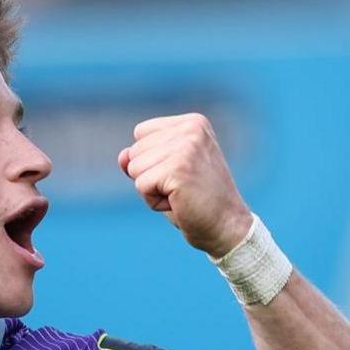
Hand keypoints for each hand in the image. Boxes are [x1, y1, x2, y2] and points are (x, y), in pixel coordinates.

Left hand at [117, 113, 253, 256]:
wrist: (227, 226)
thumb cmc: (196, 200)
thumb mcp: (167, 171)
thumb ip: (142, 158)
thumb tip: (122, 155)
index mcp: (193, 123)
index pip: (141, 132)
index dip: (151, 160)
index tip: (181, 172)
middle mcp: (192, 129)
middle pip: (135, 151)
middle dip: (150, 176)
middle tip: (182, 187)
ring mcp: (187, 147)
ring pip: (134, 168)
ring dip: (151, 190)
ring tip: (181, 194)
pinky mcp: (179, 169)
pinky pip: (141, 185)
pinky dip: (154, 201)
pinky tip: (179, 203)